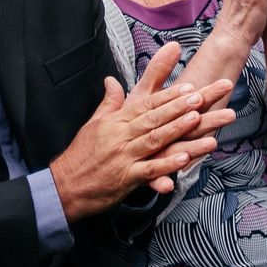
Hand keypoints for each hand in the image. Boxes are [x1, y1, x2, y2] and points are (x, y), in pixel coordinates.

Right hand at [47, 43, 238, 220]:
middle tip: (203, 95)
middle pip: (154, 118)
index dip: (168, 96)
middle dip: (179, 106)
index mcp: (115, 122)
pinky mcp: (125, 178)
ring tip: (199, 119)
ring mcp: (124, 157)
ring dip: (178, 129)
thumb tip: (111, 80)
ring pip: (154, 140)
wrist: (63, 186)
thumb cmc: (81, 154)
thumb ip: (109, 103)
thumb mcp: (94, 124)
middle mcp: (120, 136)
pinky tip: (186, 159)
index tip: (189, 87)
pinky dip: (167, 165)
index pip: (145, 105)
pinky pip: (149, 170)